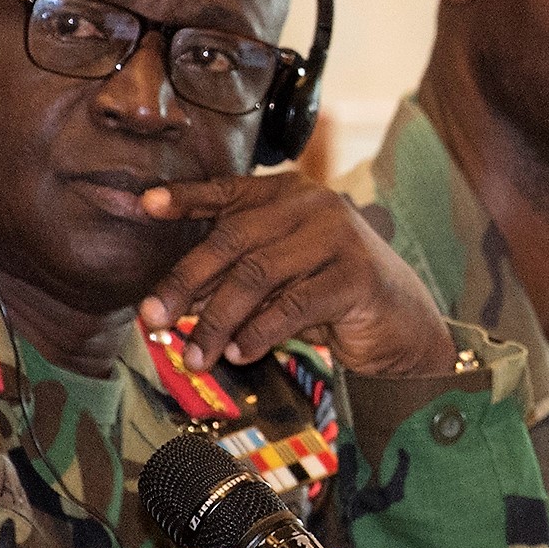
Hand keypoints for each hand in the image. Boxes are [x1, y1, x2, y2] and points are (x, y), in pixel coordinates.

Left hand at [137, 174, 458, 377]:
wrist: (403, 326)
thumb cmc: (331, 299)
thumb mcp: (280, 279)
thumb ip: (237, 276)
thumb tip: (173, 300)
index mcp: (290, 194)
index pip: (228, 191)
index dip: (185, 198)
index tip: (144, 206)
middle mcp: (314, 205)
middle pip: (232, 239)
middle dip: (185, 282)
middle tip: (152, 317)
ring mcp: (338, 237)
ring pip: (257, 275)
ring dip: (217, 320)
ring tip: (196, 356)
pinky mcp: (355, 277)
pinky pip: (292, 306)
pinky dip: (259, 333)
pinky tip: (240, 354)